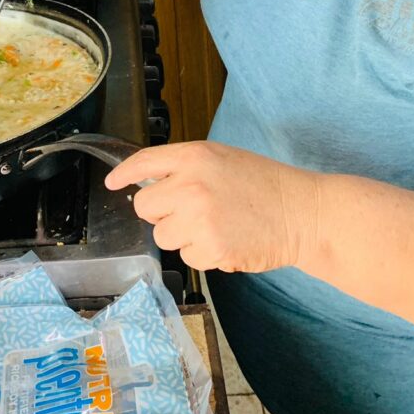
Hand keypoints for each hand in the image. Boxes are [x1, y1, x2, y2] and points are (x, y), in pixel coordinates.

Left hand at [105, 141, 320, 272]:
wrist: (301, 212)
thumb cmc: (263, 183)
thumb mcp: (220, 158)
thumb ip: (184, 167)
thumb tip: (148, 182)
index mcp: (194, 156)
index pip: (144, 162)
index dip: (124, 174)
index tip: (112, 182)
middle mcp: (191, 185)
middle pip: (145, 207)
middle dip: (162, 212)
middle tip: (191, 210)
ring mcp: (199, 219)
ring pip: (163, 236)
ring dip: (182, 235)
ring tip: (215, 224)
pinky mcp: (211, 249)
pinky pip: (187, 257)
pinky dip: (203, 253)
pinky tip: (226, 239)